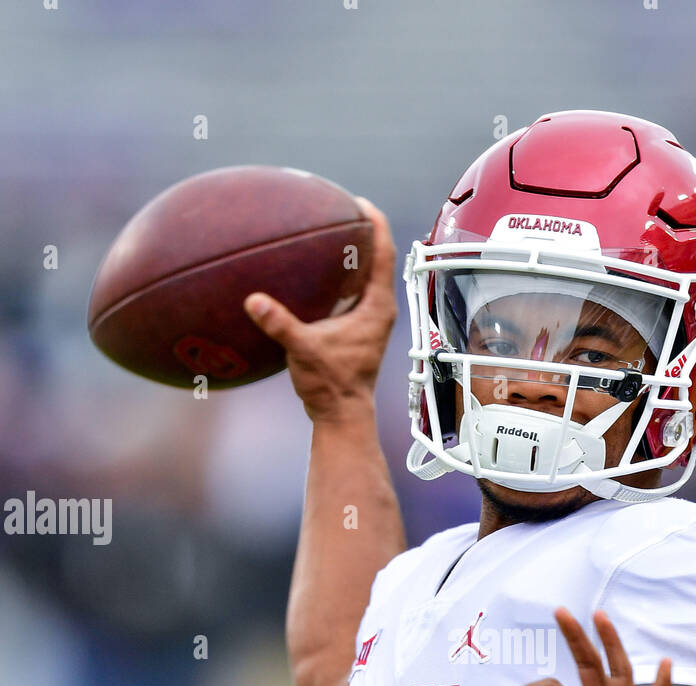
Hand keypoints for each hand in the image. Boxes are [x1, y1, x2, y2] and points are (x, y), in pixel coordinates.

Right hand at [243, 197, 397, 422]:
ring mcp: (372, 319)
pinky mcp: (360, 329)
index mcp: (377, 307)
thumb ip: (281, 324)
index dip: (375, 223)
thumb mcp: (304, 350)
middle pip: (378, 258)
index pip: (384, 253)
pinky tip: (319, 269)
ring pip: (367, 275)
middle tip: (338, 209)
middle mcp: (380, 309)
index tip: (359, 202)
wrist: (342, 415)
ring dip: (353, 254)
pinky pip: (355, 291)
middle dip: (361, 232)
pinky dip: (342, 275)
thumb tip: (253, 301)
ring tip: (330, 232)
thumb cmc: (331, 385)